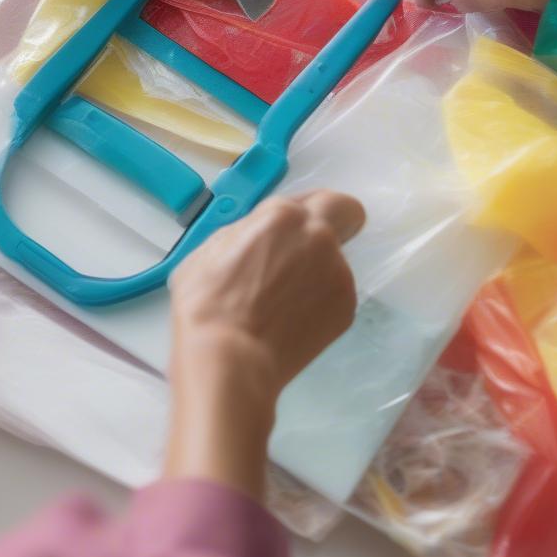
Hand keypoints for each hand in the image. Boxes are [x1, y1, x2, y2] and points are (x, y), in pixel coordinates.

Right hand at [165, 191, 364, 498]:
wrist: (231, 360)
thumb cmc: (207, 303)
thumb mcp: (209, 249)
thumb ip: (245, 232)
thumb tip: (260, 237)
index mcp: (284, 216)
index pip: (317, 196)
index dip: (304, 209)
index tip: (290, 229)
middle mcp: (320, 237)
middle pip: (348, 213)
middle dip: (337, 221)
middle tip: (307, 249)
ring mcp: (338, 274)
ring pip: (336, 259)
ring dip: (316, 269)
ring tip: (282, 302)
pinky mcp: (346, 308)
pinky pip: (335, 292)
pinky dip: (318, 300)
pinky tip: (290, 320)